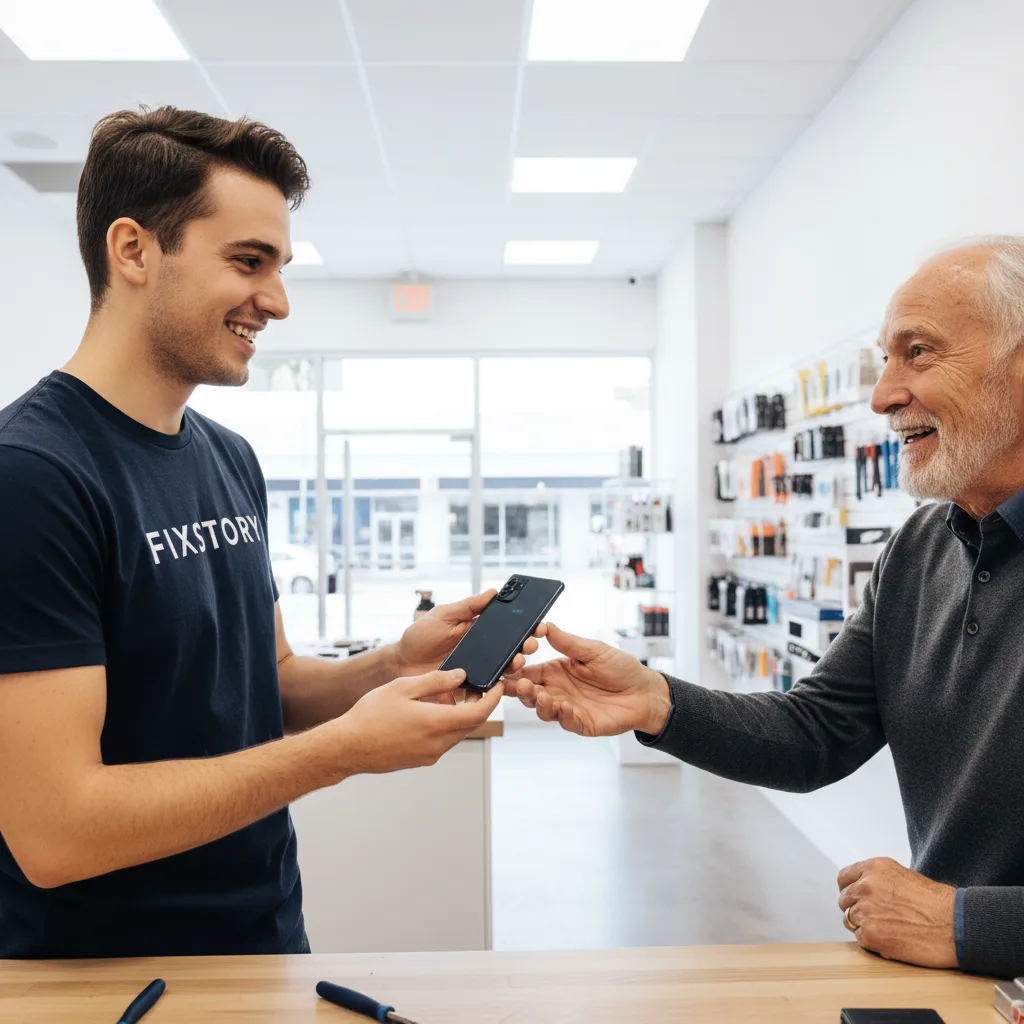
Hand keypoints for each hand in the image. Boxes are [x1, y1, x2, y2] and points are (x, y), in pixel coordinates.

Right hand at [330, 669, 502, 774]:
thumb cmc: (369, 716)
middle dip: (479, 705)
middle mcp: (437, 744)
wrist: (347, 747)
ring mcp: (430, 755)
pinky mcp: (421, 760)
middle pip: (471, 724)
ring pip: (458, 734)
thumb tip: (460, 676)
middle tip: (478, 687)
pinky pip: (443, 742)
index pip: (479, 713)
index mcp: (436, 723)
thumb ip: (435, 681)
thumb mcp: (403, 687)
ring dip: (462, 716)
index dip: (493, 699)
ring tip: (453, 697)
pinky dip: (447, 726)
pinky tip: (433, 713)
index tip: (498, 686)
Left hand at [391, 591, 544, 696]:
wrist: (400, 664)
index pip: (508, 630)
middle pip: (511, 652)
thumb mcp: (443, 615)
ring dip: (512, 669)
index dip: (524, 628)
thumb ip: (468, 606)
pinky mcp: (467, 691)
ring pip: (502, 673)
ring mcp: (476, 672)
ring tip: (515, 663)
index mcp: (479, 632)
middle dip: (524, 648)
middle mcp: (482, 653)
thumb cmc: (420, 636)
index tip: (537, 625)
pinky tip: (496, 687)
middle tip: (529, 645)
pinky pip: (484, 695)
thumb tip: (494, 592)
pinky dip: (492, 693)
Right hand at [503, 623, 670, 736]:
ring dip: (538, 703)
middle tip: (520, 683)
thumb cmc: (620, 669)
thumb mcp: (593, 650)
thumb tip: (545, 626)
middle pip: (529, 693)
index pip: (528, 671)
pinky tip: (563, 707)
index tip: (510, 665)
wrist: (644, 691)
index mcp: (556, 671)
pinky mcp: (580, 723)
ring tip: (542, 695)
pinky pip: (565, 722)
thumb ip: (568, 642)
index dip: (516, 670)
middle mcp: (557, 690)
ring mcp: (567, 708)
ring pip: (542, 709)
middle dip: (519, 690)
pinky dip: (562, 715)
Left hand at [837, 858, 956, 968]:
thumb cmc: (939, 903)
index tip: (855, 898)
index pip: (844, 878)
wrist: (956, 925)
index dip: (850, 890)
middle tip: (876, 918)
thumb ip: (880, 880)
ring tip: (889, 929)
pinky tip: (892, 939)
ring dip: (865, 926)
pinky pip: (860, 938)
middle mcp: (866, 885)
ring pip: (850, 920)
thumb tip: (864, 889)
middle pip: (845, 900)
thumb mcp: (904, 876)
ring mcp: (865, 910)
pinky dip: (872, 941)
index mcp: (874, 868)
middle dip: (857, 909)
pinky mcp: (870, 934)